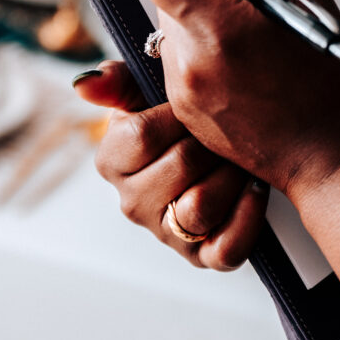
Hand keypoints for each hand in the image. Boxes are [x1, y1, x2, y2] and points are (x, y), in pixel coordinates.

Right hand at [73, 60, 269, 269]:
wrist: (218, 146)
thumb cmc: (178, 116)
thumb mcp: (146, 90)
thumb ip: (117, 81)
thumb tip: (84, 83)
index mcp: (113, 161)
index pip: (141, 135)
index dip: (178, 114)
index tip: (198, 102)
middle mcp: (132, 203)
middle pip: (179, 166)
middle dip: (211, 140)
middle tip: (229, 126)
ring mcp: (166, 233)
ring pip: (200, 207)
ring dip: (231, 174)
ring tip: (240, 157)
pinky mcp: (201, 257)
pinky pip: (227, 248)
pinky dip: (248, 216)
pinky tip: (255, 187)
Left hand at [133, 0, 339, 196]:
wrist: (331, 155)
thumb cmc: (329, 78)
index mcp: (217, 29)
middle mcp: (188, 64)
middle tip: (251, 3)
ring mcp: (181, 93)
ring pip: (173, 30)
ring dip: (205, 21)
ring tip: (255, 42)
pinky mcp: (184, 113)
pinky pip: (181, 63)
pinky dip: (208, 54)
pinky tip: (248, 70)